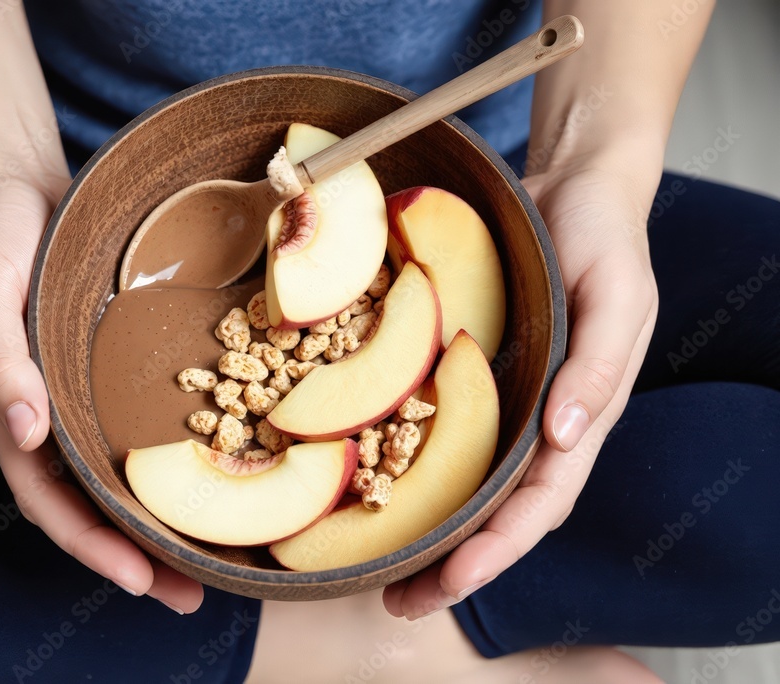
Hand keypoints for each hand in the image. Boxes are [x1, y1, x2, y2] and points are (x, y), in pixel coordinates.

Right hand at [0, 170, 203, 612]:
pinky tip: (214, 472)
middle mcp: (52, 417)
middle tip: (194, 595)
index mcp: (14, 413)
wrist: (21, 187)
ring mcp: (83, 396)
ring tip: (216, 558)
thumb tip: (22, 434)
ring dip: (162, 520)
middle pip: (95, 505)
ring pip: (124, 476)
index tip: (140, 582)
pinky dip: (172, 461)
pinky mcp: (113, 370)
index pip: (50, 501)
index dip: (91, 548)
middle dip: (138, 556)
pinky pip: (141, 427)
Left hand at [384, 151, 659, 618]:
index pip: (540, 502)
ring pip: (465, 480)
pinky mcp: (469, 374)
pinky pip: (440, 428)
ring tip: (375, 571)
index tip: (449, 585)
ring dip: (427, 528)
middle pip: (497, 511)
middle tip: (397, 604)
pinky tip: (370, 484)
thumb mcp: (619, 296)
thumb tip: (565, 441)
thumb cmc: (604, 240)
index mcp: (579, 416)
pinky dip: (411, 463)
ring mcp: (502, 401)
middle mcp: (537, 421)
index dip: (498, 550)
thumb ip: (598, 369)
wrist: (573, 187)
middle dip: (454, 564)